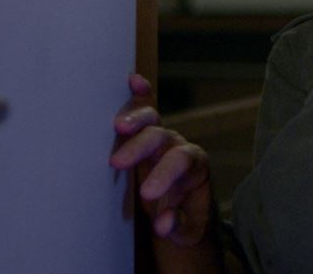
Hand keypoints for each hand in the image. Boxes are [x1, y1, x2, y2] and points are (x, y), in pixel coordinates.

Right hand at [110, 74, 214, 247]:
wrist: (183, 210)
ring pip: (151, 121)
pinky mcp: (145, 137)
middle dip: (140, 148)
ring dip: (135, 120)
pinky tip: (133, 80)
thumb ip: (177, 226)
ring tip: (118, 126)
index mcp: (195, 166)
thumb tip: (163, 224)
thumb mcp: (187, 231)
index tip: (146, 193)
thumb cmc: (186, 219)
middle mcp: (179, 146)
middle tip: (117, 163)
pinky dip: (140, 95)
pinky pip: (145, 110)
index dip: (164, 175)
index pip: (181, 163)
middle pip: (162, 138)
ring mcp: (162, 139)